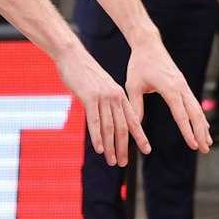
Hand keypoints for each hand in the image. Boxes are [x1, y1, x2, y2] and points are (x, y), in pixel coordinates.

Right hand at [55, 47, 145, 165]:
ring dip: (111, 146)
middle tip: (123, 162)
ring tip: (112, 161)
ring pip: (109, 127)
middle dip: (124, 147)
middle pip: (122, 127)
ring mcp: (103, 97)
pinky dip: (98, 137)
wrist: (72, 56)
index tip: (146, 149)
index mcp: (119, 95)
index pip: (133, 119)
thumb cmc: (84, 72)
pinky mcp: (90, 97)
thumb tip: (107, 116)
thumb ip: (106, 101)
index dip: (140, 136)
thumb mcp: (100, 87)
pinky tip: (99, 148)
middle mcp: (115, 97)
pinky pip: (95, 121)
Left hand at [126, 41, 210, 151]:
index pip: (181, 114)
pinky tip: (203, 126)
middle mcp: (180, 87)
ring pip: (197, 109)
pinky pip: (194, 103)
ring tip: (207, 142)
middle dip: (200, 133)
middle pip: (195, 114)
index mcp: (169, 89)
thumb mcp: (133, 86)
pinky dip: (199, 116)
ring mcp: (183, 85)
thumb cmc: (138, 65)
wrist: (148, 45)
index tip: (193, 145)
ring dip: (203, 126)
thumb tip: (135, 125)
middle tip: (205, 150)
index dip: (187, 131)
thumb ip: (136, 106)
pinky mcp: (183, 84)